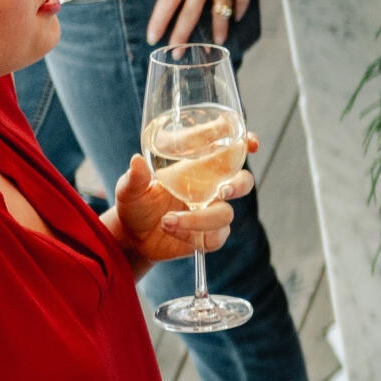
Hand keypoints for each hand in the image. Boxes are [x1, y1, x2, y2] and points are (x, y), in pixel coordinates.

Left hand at [107, 142, 255, 269]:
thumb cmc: (136, 205)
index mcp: (199, 170)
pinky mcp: (208, 236)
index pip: (231, 153)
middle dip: (238, 185)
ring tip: (168, 220)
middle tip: (223, 191)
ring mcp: (211, 213)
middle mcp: (211, 190)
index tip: (250, 143)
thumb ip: (135, 177)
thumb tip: (136, 161)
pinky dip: (191, 233)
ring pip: (225, 214)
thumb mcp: (130, 188)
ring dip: (199, 218)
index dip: (245, 145)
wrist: (132, 236)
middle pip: (243, 182)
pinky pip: (214, 237)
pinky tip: (171, 229)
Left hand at [148, 0, 284, 48]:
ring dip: (217, 32)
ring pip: (218, 15)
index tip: (153, 37)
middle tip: (177, 53)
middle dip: (181, 38)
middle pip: (189, 15)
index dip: (159, 22)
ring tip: (215, 43)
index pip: (167, 1)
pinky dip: (238, 12)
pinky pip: (240, 5)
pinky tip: (236, 18)